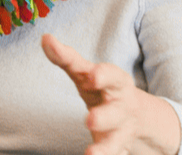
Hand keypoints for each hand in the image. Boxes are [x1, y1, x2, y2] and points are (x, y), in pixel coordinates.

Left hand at [41, 34, 180, 154]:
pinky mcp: (117, 147)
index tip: (92, 77)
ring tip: (91, 154)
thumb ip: (67, 58)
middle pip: (117, 111)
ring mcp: (121, 129)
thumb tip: (45, 38)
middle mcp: (122, 106)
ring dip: (105, 147)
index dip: (103, 76)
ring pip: (116, 139)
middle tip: (90, 121)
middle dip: (105, 116)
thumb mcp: (87, 73)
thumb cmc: (103, 89)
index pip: (112, 76)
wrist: (135, 115)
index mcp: (116, 83)